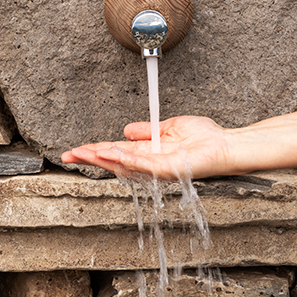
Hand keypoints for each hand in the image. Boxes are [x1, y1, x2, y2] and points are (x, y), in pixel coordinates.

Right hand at [61, 116, 235, 180]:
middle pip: (114, 161)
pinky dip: (125, 158)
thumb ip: (148, 129)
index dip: (96, 150)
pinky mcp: (168, 170)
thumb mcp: (169, 127)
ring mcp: (158, 169)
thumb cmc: (206, 138)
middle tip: (69, 155)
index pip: (117, 152)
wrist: (226, 145)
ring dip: (102, 158)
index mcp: (149, 152)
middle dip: (91, 157)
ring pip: (124, 165)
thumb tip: (127, 130)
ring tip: (84, 153)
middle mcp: (150, 163)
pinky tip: (111, 152)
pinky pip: (143, 164)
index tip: (77, 149)